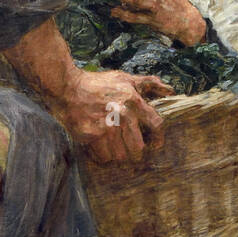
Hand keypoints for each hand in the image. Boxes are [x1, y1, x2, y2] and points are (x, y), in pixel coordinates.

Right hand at [53, 67, 172, 162]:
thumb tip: (170, 91)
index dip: (158, 139)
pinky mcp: (92, 135)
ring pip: (120, 156)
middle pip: (138, 149)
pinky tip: (99, 147)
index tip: (155, 145)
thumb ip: (149, 84)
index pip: (156, 125)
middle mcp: (123, 114)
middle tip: (129, 152)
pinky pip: (103, 157)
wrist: (67, 88)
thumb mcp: (125, 79)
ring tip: (112, 148)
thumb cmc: (97, 84)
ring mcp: (107, 126)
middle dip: (135, 153)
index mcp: (133, 100)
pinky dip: (102, 156)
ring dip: (117, 155)